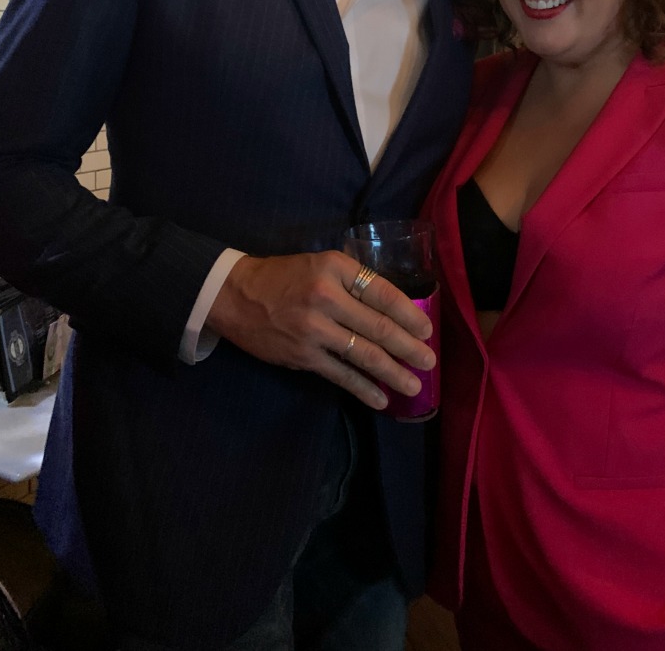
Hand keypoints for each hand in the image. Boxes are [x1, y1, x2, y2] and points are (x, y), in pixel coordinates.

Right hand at [206, 251, 434, 409]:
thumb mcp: (320, 264)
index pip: (382, 292)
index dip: (408, 314)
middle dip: (408, 347)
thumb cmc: (284, 277)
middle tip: (430, 361)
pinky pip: (341, 375)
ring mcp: (314, 330)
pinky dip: (364, 389)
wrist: (235, 295)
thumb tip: (392, 308)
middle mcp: (326, 297)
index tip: (426, 329)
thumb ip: (352, 281)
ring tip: (414, 386)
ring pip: (364, 354)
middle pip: (378, 327)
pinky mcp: (303, 356)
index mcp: (335, 269)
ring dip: (393, 372)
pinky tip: (381, 399)